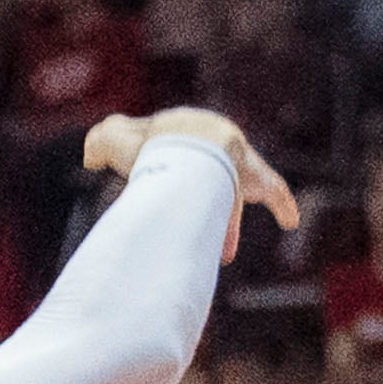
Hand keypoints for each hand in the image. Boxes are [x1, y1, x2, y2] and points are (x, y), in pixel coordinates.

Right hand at [80, 111, 300, 263]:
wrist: (190, 144)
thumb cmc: (151, 144)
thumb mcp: (113, 138)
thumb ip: (101, 145)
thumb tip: (92, 157)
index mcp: (186, 132)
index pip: (183, 155)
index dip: (174, 179)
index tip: (168, 202)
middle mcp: (217, 145)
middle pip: (211, 180)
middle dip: (203, 206)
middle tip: (192, 234)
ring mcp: (241, 160)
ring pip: (239, 191)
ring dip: (228, 218)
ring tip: (224, 251)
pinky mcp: (260, 176)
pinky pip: (275, 190)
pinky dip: (282, 205)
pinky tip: (290, 221)